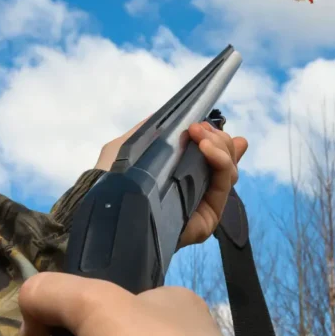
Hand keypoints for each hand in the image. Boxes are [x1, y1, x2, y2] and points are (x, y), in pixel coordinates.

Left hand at [94, 118, 247, 248]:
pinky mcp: (208, 219)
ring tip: (201, 135)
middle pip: (224, 160)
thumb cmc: (112, 177)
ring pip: (228, 171)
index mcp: (180, 174)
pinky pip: (223, 186)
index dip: (215, 137)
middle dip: (218, 137)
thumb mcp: (131, 145)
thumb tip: (180, 116)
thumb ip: (156, 130)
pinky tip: (206, 148)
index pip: (210, 155)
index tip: (203, 123)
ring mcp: (203, 205)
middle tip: (199, 128)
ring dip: (220, 145)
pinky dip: (221, 161)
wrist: (106, 207)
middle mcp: (195, 190)